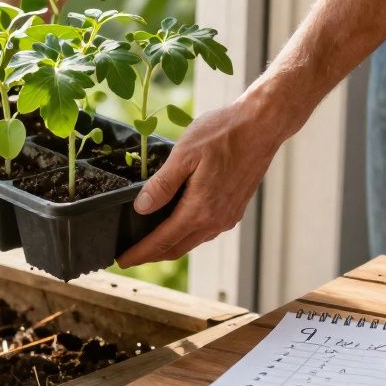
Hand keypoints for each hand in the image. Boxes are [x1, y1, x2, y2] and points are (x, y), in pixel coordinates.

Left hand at [116, 97, 286, 266]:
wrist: (262, 126)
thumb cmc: (223, 134)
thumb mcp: (184, 155)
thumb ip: (162, 185)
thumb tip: (141, 208)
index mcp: (199, 209)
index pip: (162, 242)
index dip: (140, 253)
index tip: (123, 260)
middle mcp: (215, 220)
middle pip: (177, 248)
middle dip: (152, 255)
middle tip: (131, 256)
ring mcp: (228, 216)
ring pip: (193, 242)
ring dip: (171, 246)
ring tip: (151, 243)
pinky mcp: (235, 209)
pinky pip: (207, 231)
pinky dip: (188, 235)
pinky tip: (180, 224)